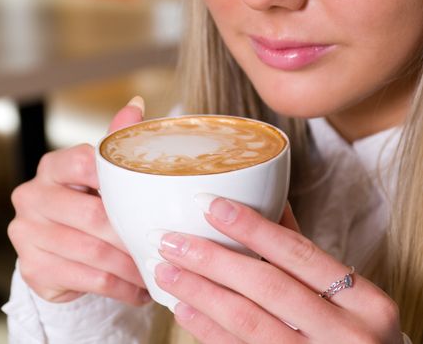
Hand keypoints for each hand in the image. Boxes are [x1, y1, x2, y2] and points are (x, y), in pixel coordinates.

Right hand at [8, 97, 150, 304]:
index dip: (117, 181)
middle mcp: (32, 197)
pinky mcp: (33, 267)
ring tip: (157, 269)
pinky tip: (138, 289)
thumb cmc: (86, 203)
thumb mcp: (100, 175)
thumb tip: (137, 105)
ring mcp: (27, 234)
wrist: (57, 248)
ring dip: (131, 265)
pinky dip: (120, 287)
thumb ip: (116, 143)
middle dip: (131, 234)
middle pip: (92, 216)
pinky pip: (87, 279)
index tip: (148, 197)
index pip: (84, 164)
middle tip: (164, 244)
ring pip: (92, 252)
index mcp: (52, 167)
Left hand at [152, 197, 401, 342]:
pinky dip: (207, 329)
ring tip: (167, 271)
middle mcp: (345, 334)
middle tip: (171, 241)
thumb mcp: (349, 296)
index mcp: (365, 302)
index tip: (210, 205)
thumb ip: (306, 255)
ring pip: (246, 320)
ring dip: (200, 292)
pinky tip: (184, 308)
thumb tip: (271, 202)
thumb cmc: (355, 332)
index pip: (298, 253)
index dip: (251, 227)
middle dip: (211, 259)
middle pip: (266, 285)